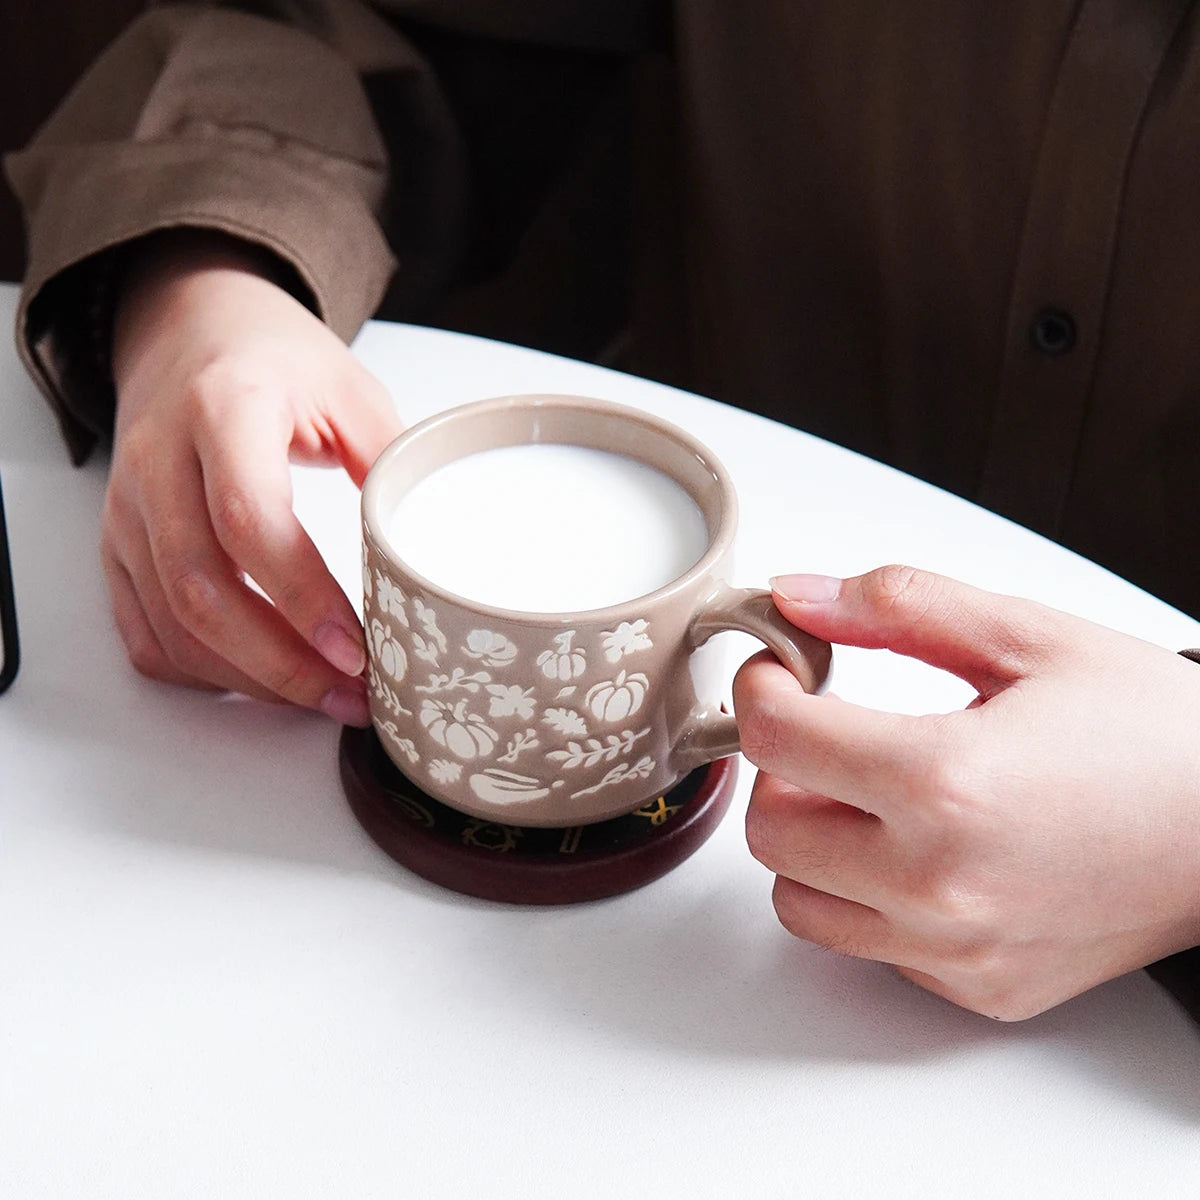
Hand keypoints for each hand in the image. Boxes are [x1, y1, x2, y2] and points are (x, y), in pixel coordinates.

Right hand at [104, 232, 401, 722]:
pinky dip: (202, 672)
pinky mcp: (118, 544)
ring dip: (250, 678)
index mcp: (223, 409)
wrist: (185, 332)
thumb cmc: (271, 359)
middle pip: (201, 590)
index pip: (248, 519)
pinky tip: (260, 681)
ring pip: (172, 623)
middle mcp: (159, 462)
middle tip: (352, 695)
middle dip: (282, 663)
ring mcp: (128, 510)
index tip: (357, 649)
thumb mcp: (347, 387)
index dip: (302, 597)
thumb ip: (388, 460)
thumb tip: (429, 548)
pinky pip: (145, 631)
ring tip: (324, 699)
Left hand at [732, 565, 1199, 1019]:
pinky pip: (870, 945)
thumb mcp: (1028, 637)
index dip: (760, 687)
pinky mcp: (980, 986)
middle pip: (768, 829)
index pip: (772, 738)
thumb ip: (898, 607)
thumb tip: (799, 596)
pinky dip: (868, 895)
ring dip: (811, 838)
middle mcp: (939, 882)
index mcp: (944, 781)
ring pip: (799, 900)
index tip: (781, 671)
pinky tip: (925, 848)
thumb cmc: (1157, 735)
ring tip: (871, 792)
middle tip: (827, 730)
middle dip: (779, 767)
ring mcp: (957, 948)